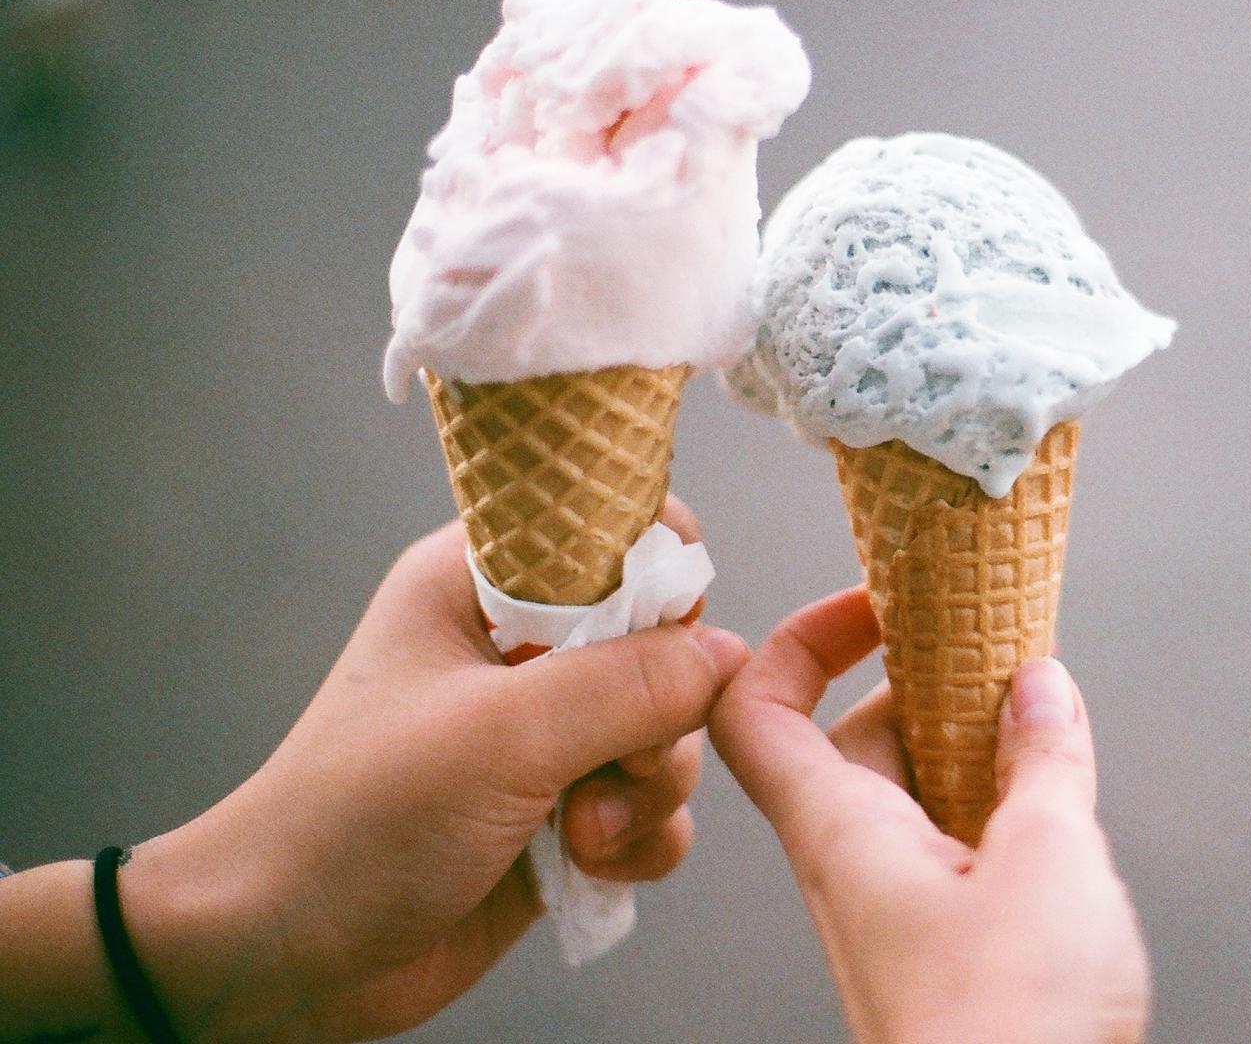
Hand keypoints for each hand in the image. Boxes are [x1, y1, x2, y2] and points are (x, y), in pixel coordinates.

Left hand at [73, 505, 744, 1041]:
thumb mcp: (499, 735)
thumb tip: (725, 657)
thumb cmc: (353, 823)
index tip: (664, 635)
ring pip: (668, 733)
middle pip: (660, 643)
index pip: (607, 529)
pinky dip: (642, 841)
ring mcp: (545, 737)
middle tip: (615, 762)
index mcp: (479, 587)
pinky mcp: (564, 812)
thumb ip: (627, 684)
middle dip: (660, 714)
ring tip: (584, 831)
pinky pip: (656, 809)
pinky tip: (587, 865)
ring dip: (650, 791)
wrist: (287, 959)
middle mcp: (518, 652)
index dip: (655, 575)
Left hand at [711, 590, 1149, 1043]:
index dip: (798, 636)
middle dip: (921, 683)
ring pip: (909, 798)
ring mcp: (895, 914)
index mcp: (841, 832)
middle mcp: (851, 867)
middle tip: (995, 647)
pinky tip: (1051, 802)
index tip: (878, 599)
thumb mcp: (1048, 859)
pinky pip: (946, 852)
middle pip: (851, 741)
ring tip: (1040, 718)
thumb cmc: (1003, 1031)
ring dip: (965, 745)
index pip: (755, 708)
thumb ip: (1045, 760)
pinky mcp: (940, 955)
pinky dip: (989, 808)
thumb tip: (1041, 685)